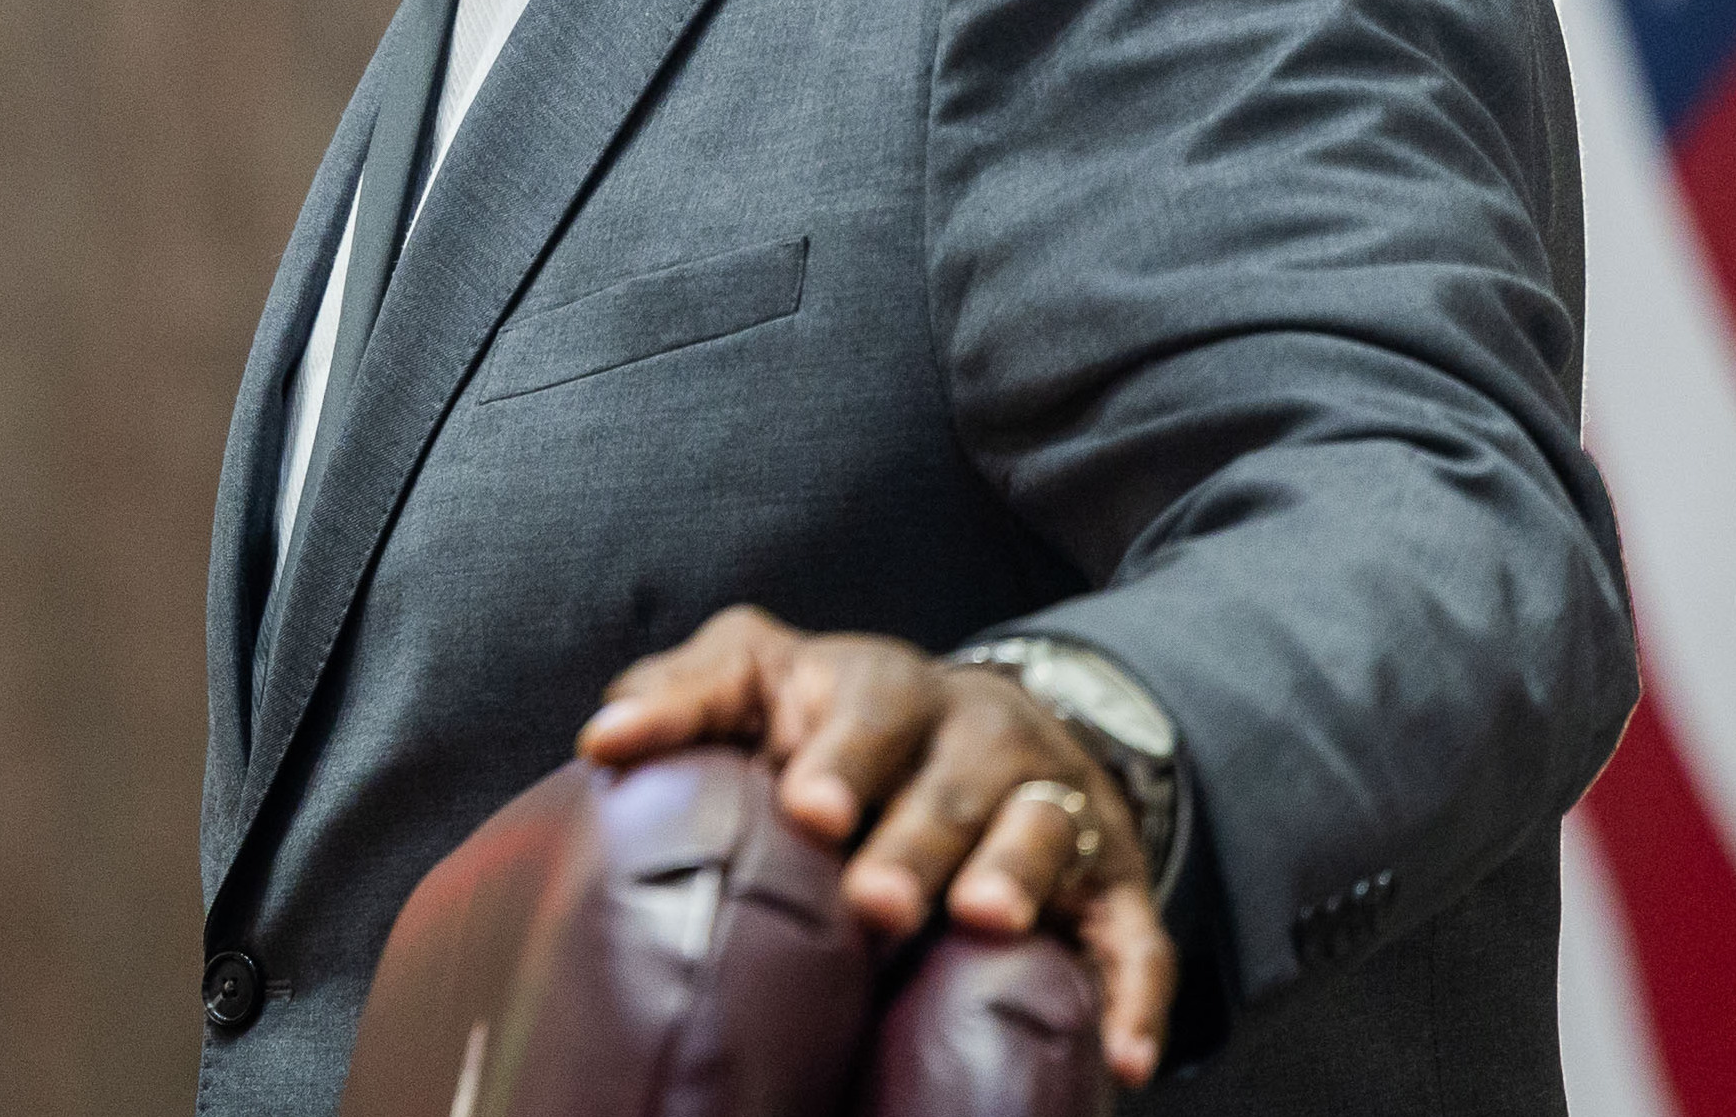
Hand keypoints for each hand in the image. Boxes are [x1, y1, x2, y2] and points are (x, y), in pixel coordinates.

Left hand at [577, 605, 1175, 1087]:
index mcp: (888, 691)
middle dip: (916, 840)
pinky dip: (1134, 995)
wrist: (986, 723)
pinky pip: (1133, 937)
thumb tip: (600, 740)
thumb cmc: (838, 717)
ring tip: (985, 925)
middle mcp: (979, 738)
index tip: (806, 806)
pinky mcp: (1110, 883)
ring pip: (1044, 835)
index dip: (842, 757)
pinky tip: (1121, 1058)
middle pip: (953, 785)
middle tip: (873, 901)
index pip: (870, 709)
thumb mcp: (758, 677)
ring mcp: (1049, 806)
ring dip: (1017, 878)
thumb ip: (683, 698)